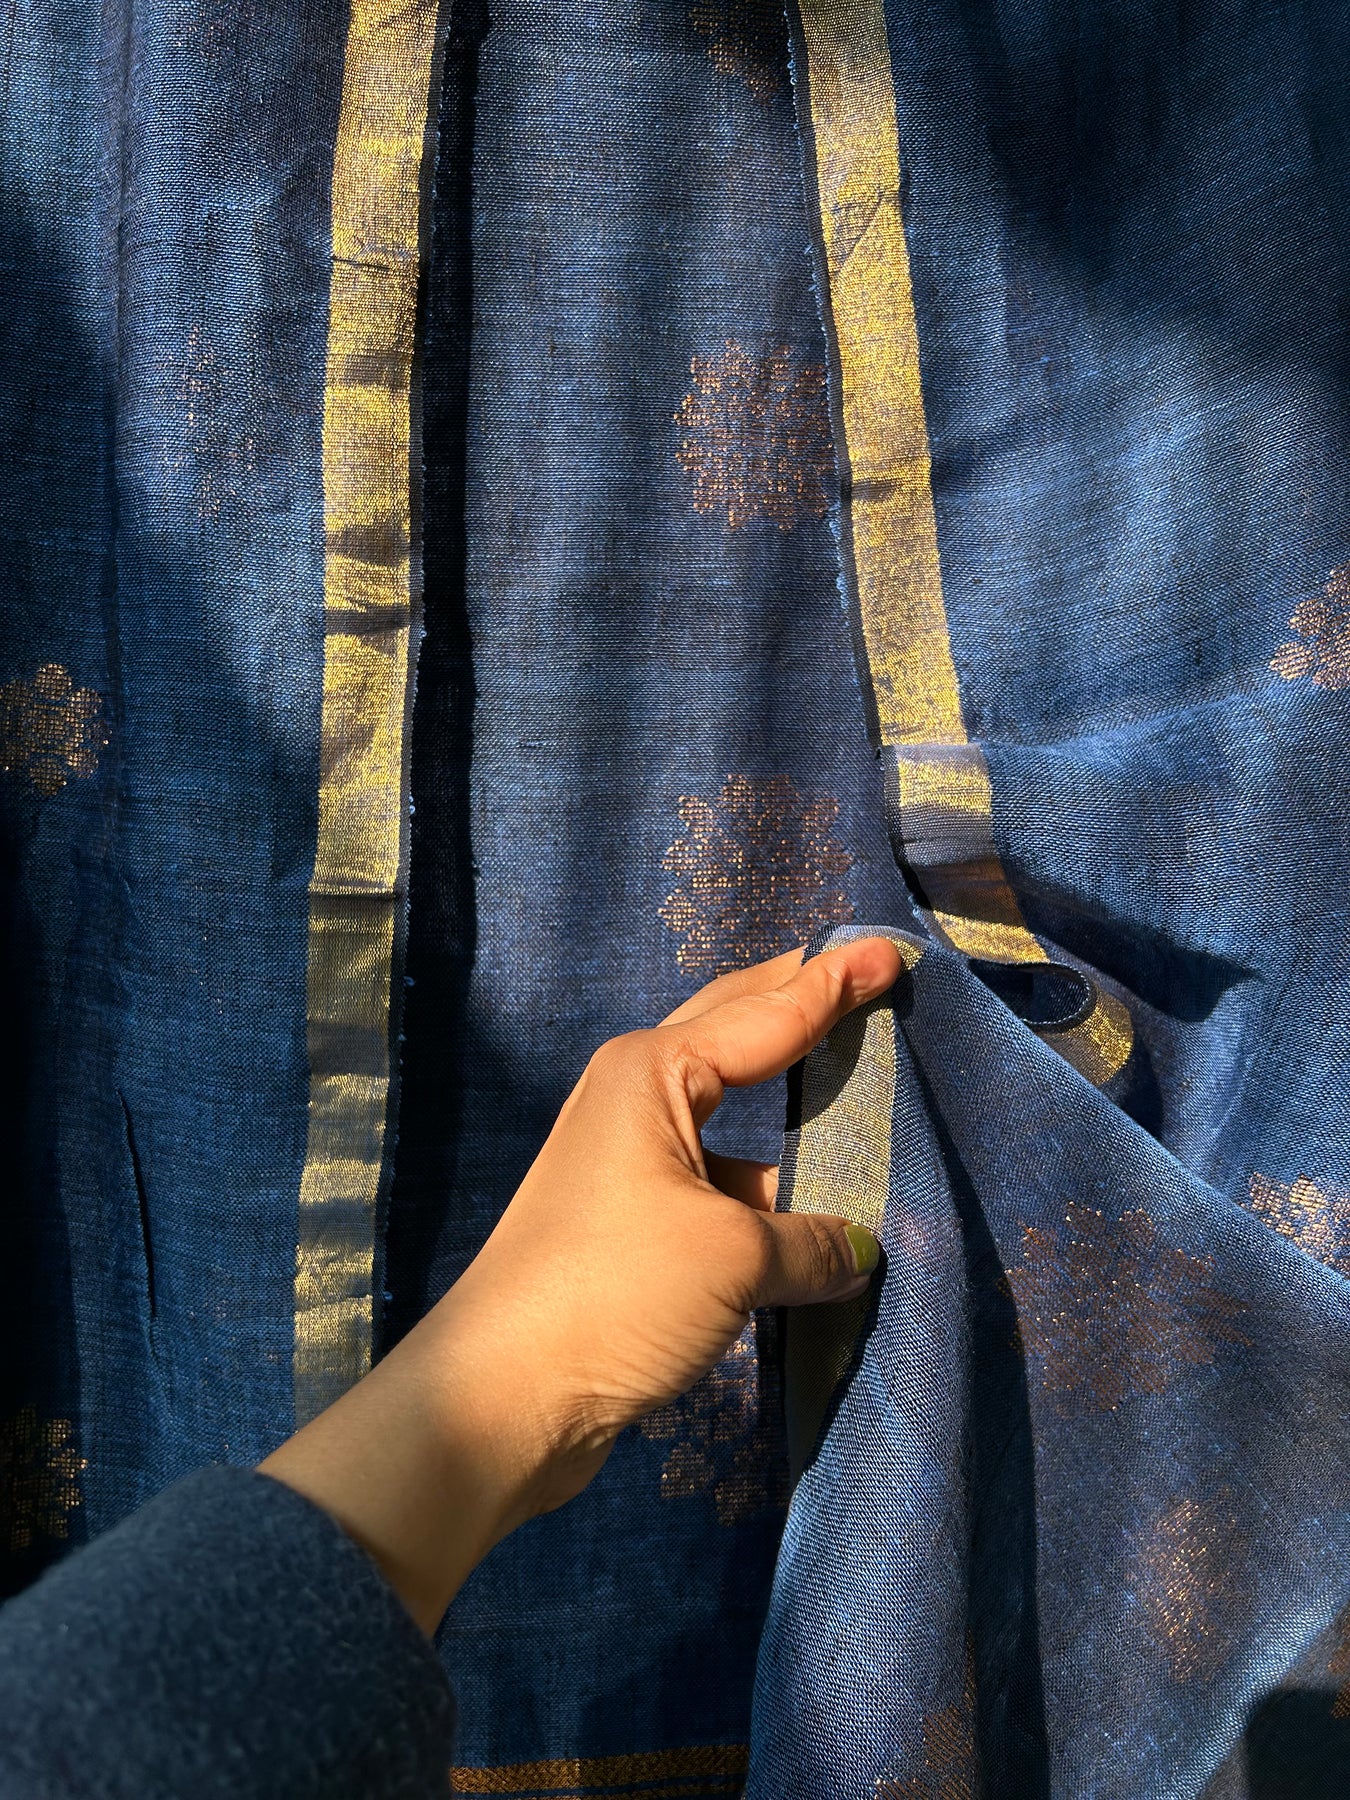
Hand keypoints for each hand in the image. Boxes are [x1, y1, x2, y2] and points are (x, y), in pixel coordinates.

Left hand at [262, 935, 902, 1631]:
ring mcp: (628, 1157)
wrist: (503, 1396)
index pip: (768, 1012)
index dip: (833, 984)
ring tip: (857, 1075)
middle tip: (866, 974)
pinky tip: (818, 1204)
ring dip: (787, 1097)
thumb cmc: (614, 1293)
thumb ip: (810, 1244)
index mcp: (652, 1072)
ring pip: (730, 1109)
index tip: (889, 949)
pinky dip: (771, 1180)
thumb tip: (860, 1251)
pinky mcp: (630, 1218)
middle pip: (735, 1030)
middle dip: (798, 1001)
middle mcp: (634, 1096)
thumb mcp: (733, 1258)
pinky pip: (721, 1176)